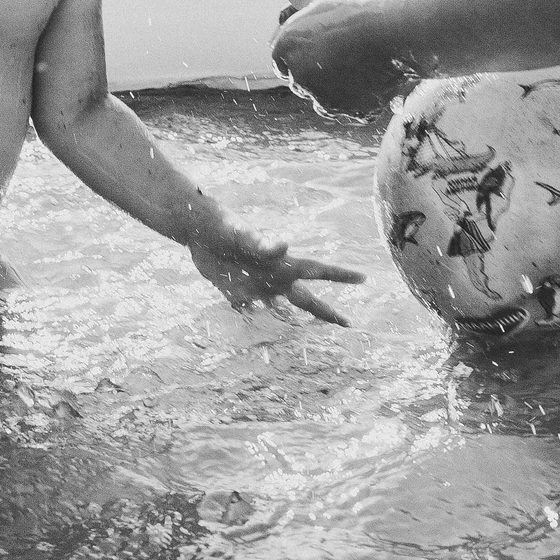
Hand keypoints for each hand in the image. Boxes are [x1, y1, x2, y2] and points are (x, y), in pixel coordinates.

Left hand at [188, 222, 363, 325]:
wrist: (196, 230)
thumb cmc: (222, 227)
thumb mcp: (242, 233)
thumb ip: (262, 242)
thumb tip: (284, 244)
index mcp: (281, 263)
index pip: (318, 269)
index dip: (341, 275)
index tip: (364, 277)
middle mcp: (273, 276)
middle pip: (306, 298)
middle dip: (327, 311)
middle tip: (349, 324)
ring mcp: (256, 285)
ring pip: (281, 308)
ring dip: (294, 319)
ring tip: (308, 332)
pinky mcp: (236, 292)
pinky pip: (250, 311)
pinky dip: (257, 320)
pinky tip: (262, 332)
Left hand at [271, 0, 424, 117]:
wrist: (393, 29)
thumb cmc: (358, 8)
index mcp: (286, 49)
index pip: (281, 61)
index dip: (297, 56)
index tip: (312, 52)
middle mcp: (300, 78)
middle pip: (301, 82)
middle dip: (314, 73)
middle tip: (337, 59)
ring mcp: (326, 97)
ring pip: (324, 100)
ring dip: (334, 90)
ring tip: (354, 71)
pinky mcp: (351, 110)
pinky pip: (350, 109)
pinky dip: (357, 100)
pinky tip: (369, 83)